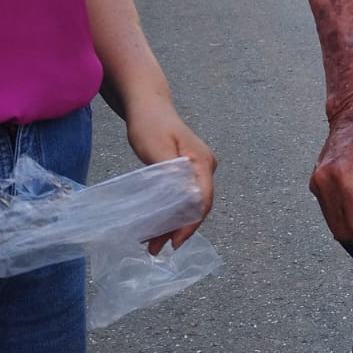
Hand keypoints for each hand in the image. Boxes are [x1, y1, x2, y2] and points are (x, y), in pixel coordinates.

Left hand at [123, 99, 216, 252]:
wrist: (147, 105)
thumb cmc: (151, 125)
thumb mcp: (156, 150)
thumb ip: (170, 174)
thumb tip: (179, 201)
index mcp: (202, 162)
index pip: (203, 200)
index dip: (190, 224)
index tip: (175, 243)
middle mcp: (205, 167)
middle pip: (196, 206)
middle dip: (179, 229)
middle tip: (156, 248)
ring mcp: (197, 169)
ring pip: (189, 204)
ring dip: (172, 224)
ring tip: (152, 243)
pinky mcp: (186, 170)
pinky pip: (182, 197)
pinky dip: (170, 212)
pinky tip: (156, 225)